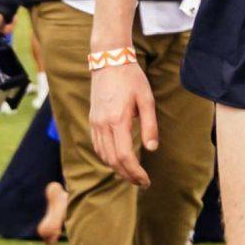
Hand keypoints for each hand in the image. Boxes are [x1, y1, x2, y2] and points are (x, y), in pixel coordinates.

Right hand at [90, 60, 160, 188]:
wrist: (109, 61)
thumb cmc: (131, 78)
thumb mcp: (147, 100)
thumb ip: (150, 125)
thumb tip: (152, 148)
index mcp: (117, 120)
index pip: (124, 156)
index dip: (135, 172)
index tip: (146, 180)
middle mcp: (103, 124)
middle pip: (112, 160)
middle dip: (127, 175)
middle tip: (142, 182)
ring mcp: (95, 123)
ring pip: (103, 155)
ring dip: (117, 169)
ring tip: (132, 174)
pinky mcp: (93, 120)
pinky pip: (98, 146)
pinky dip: (108, 158)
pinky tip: (118, 160)